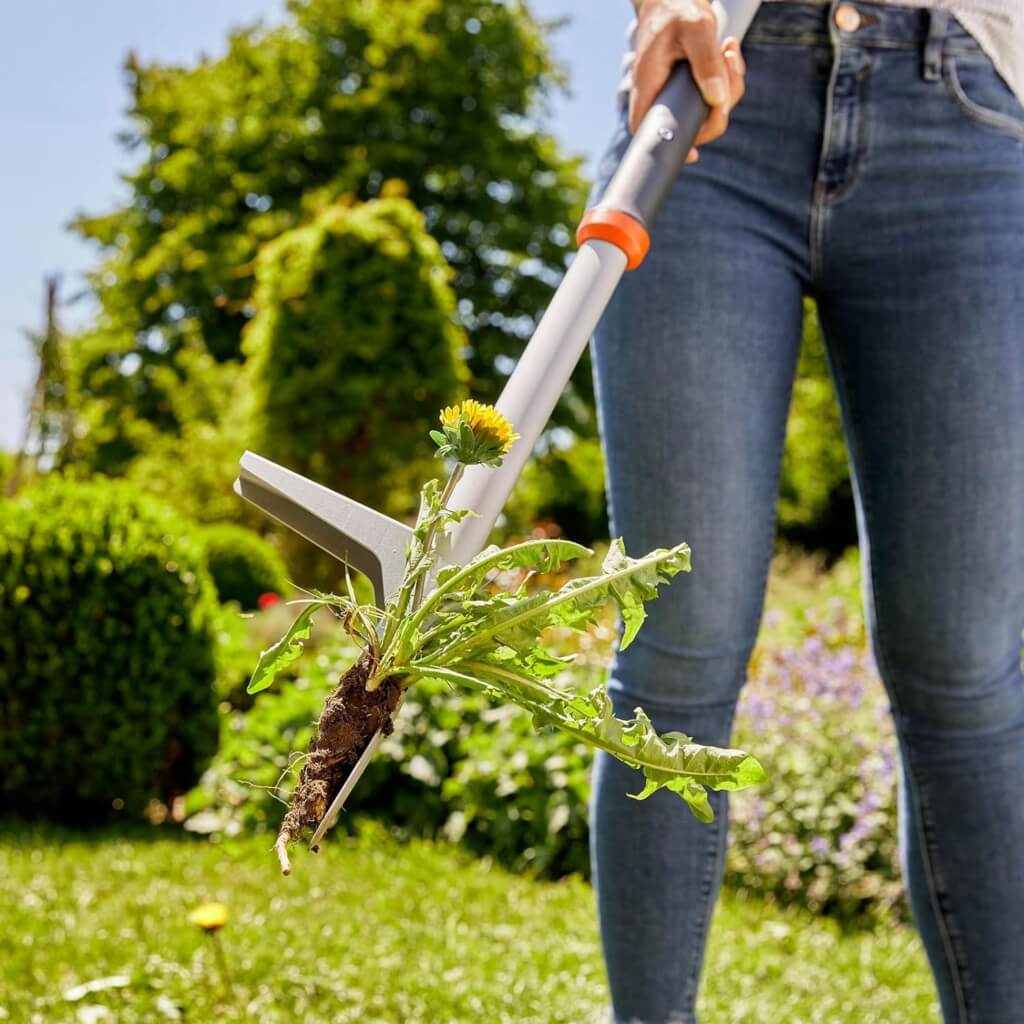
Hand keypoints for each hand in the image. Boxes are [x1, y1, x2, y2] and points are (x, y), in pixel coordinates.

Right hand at [630, 0, 746, 161]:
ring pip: (707, 111)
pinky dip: (730, 77)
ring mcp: (676, 94)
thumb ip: (706, 63)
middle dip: (717, 107)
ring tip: (728, 51)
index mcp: (649, 84)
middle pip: (687, 125)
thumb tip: (717, 99)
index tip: (692, 154)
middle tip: (728, 68)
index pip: (646, 127)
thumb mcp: (696, 28)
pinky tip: (728, 51)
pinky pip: (716, 96)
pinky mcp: (691, 88)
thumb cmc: (677, 9)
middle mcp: (660, 94)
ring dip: (729, 85)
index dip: (665, 145)